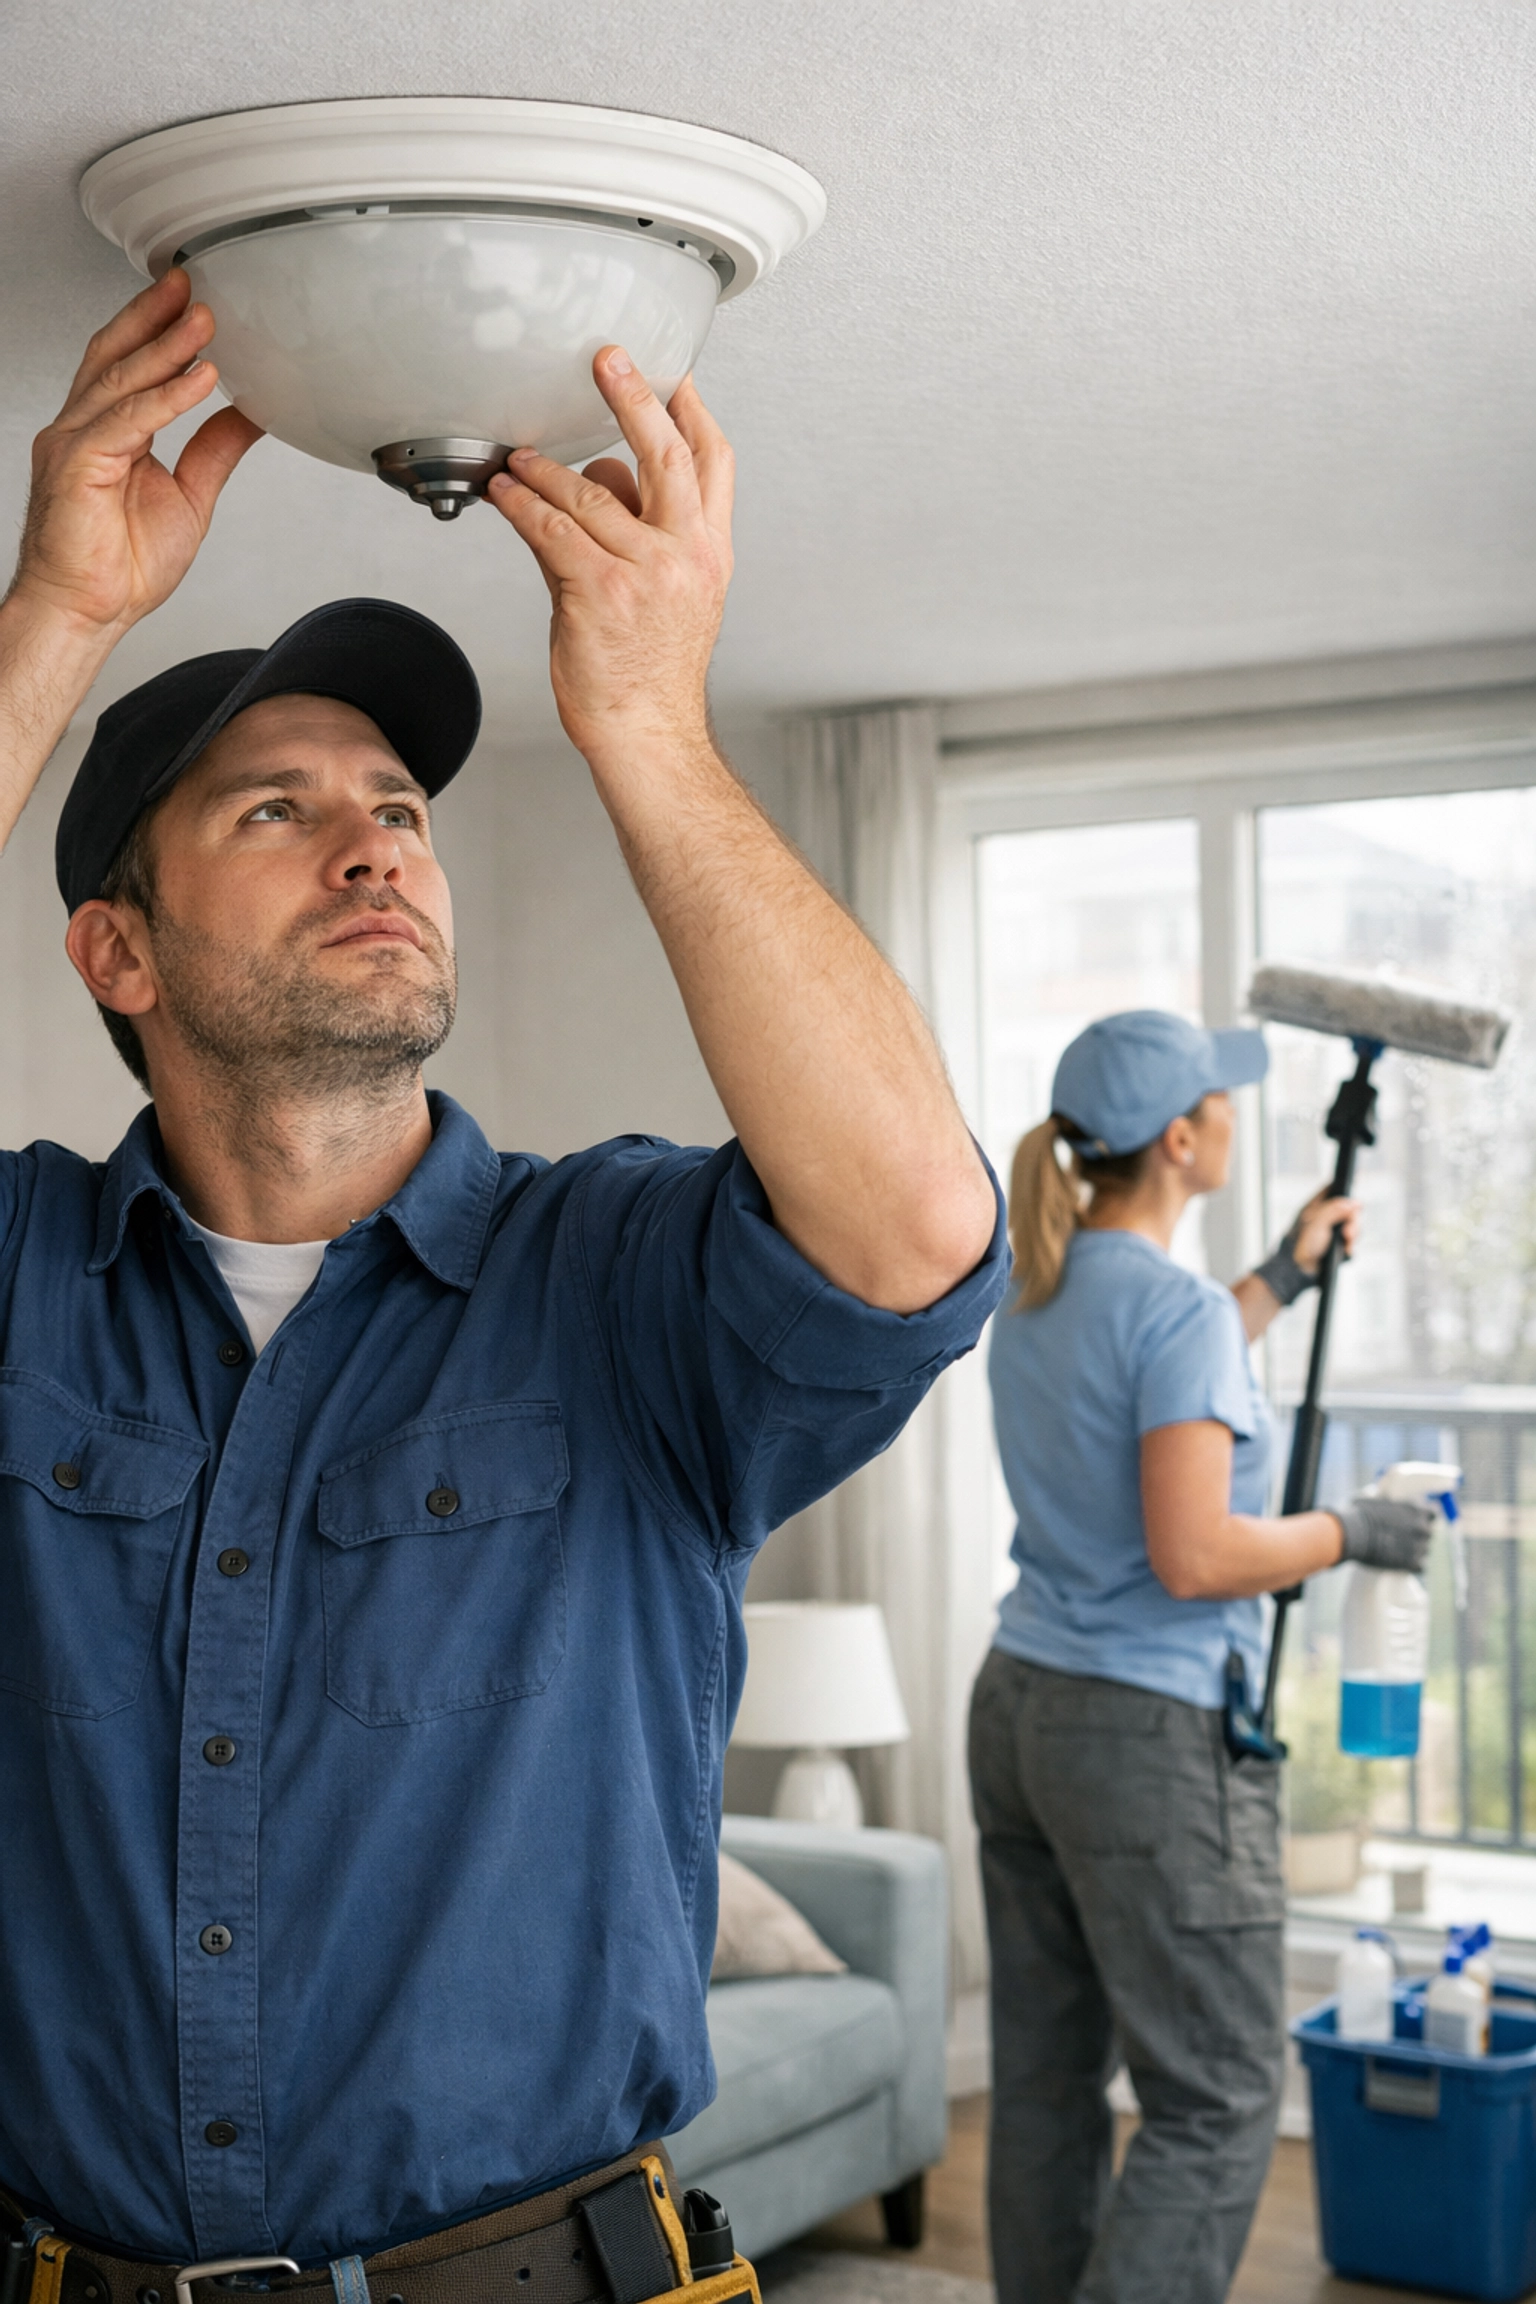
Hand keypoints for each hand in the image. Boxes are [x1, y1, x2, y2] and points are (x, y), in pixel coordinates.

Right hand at [10, 270, 261, 637]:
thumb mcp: (189, 495)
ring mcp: (75, 442)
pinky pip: (129, 420)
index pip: (125, 363)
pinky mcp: (78, 464)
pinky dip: (167, 397)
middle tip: (190, 283)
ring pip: (122, 379)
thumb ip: (214, 450)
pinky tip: (199, 378)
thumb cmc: (119, 566)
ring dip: (167, 347)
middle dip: (153, 316)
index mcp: (105, 433)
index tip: (188, 297)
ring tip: (204, 321)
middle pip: (115, 354)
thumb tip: (248, 414)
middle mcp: (82, 429)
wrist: (87, 611)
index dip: (154, 326)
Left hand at [487, 347, 732, 756]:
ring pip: (590, 492)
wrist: (646, 733)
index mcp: (710, 553)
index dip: (693, 411)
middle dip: (633, 397)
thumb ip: (643, 532)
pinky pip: (551, 529)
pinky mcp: (599, 591)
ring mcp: (645, 572)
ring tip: (518, 461)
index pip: (714, 463)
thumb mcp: (672, 596)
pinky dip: (522, 505)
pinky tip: (504, 492)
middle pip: (665, 454)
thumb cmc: (651, 673)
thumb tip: (606, 477)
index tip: (674, 371)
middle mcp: (685, 555)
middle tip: (607, 359)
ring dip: (545, 469)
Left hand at [1290, 1188, 1360, 1273]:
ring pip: (1352, 1227)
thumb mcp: (1317, 1222)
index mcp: (1316, 1207)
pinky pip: (1351, 1243)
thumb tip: (1353, 1203)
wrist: (1299, 1270)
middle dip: (1353, 1220)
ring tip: (1347, 1241)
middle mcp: (1325, 1218)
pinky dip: (1351, 1246)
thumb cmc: (1301, 1244)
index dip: (1344, 1192)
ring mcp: (1332, 1233)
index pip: (1332, 1191)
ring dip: (1353, 1234)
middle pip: (1348, 1210)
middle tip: (1348, 1231)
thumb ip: (1334, 1210)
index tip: (1353, 1200)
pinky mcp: (1338, 1247)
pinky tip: (1347, 1250)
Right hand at [1331, 1496, 1435, 1573]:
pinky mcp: (1411, 1563)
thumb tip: (1384, 1501)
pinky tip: (1400, 1564)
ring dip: (1414, 1551)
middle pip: (1428, 1533)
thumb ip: (1387, 1504)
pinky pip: (1420, 1567)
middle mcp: (1421, 1527)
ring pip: (1424, 1550)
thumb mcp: (1374, 1501)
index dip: (1423, 1518)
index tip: (1414, 1520)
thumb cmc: (1359, 1514)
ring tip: (1395, 1552)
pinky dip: (1412, 1566)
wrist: (1353, 1535)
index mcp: (1414, 1510)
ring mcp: (1418, 1546)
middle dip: (1417, 1536)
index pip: (1432, 1513)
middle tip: (1400, 1538)